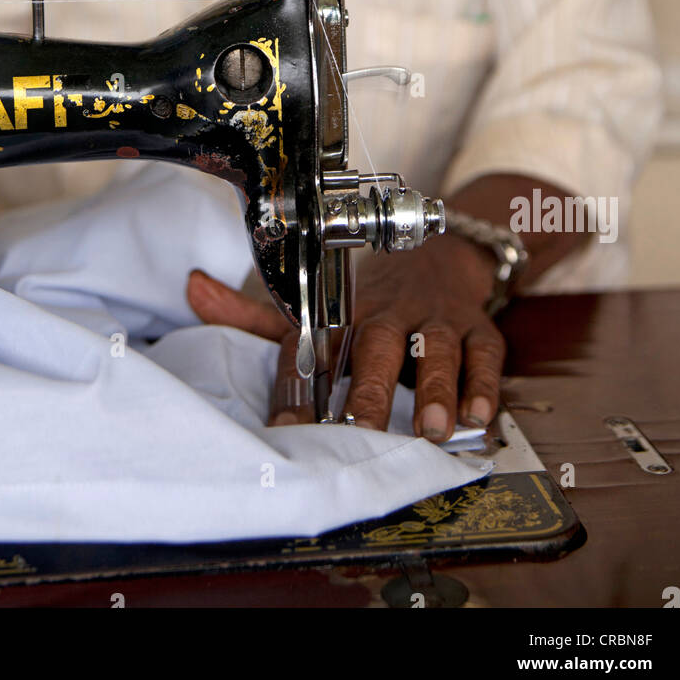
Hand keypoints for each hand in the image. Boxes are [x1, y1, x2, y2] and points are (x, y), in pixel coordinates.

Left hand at [186, 233, 503, 439]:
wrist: (443, 252)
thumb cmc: (373, 299)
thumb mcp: (318, 305)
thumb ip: (257, 315)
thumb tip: (194, 288)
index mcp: (346, 312)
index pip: (317, 345)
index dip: (300, 383)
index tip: (287, 426)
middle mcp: (389, 312)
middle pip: (378, 342)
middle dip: (371, 386)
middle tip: (362, 427)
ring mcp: (435, 318)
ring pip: (436, 346)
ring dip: (434, 385)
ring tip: (430, 427)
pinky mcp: (477, 327)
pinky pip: (486, 352)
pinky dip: (485, 384)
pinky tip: (478, 416)